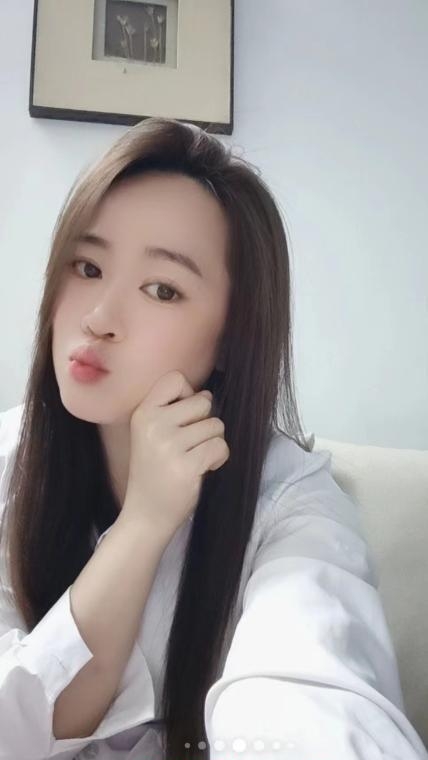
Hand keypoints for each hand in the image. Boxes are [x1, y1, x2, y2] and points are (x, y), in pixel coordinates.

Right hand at [121, 370, 229, 538]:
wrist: (145, 515)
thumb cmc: (155, 472)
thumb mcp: (151, 434)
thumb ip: (172, 411)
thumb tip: (208, 395)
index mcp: (143, 413)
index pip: (176, 379)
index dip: (189, 394)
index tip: (183, 417)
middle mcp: (154, 425)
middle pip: (203, 402)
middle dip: (205, 423)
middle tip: (190, 445)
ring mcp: (169, 445)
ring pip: (216, 425)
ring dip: (212, 443)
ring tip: (194, 459)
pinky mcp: (187, 465)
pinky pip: (220, 446)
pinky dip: (218, 459)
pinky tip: (203, 469)